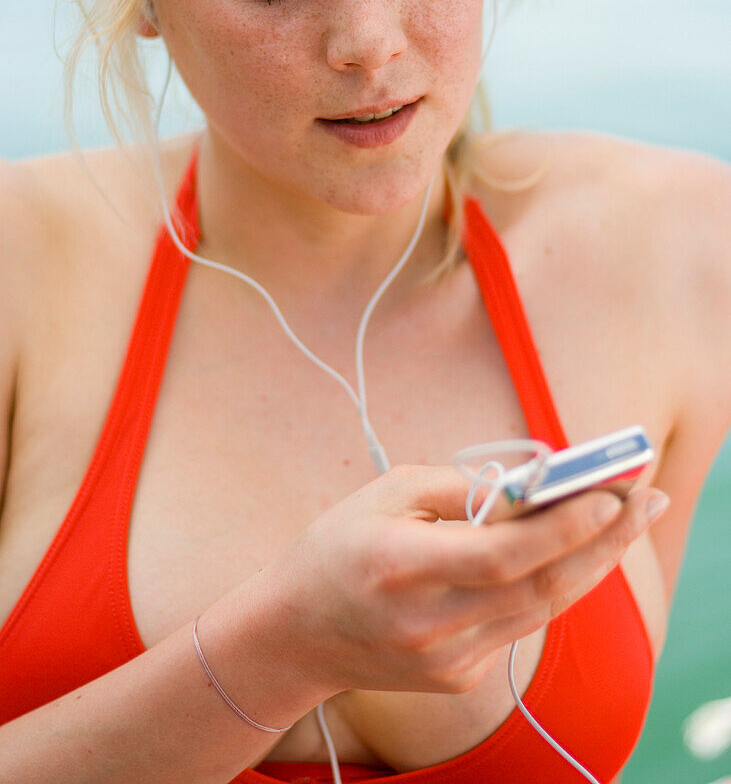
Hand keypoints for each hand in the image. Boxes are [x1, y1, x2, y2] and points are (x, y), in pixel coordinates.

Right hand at [262, 464, 667, 697]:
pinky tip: (578, 550)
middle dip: (605, 539)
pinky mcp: (461, 676)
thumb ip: (461, 488)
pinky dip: (555, 583)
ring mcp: (448, 659)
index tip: (611, 493)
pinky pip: (522, 621)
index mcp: (399, 568)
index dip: (562, 526)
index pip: (500, 554)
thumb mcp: (386, 493)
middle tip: (648, 495)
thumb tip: (534, 484)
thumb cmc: (337, 547)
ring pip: (543, 607)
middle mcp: (429, 624)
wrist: (296, 634)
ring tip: (632, 516)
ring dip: (595, 560)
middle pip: (540, 585)